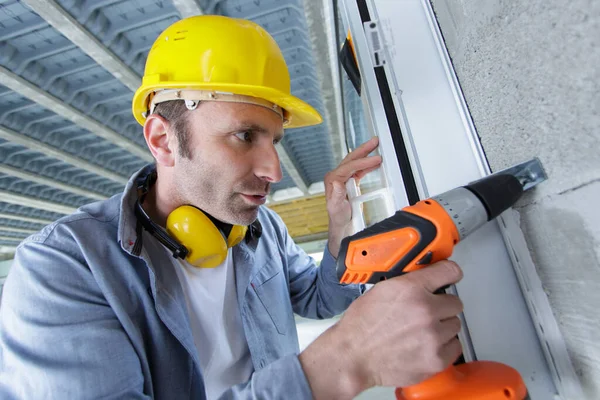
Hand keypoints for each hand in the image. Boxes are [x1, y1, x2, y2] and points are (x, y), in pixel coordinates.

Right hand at [299, 261, 463, 399]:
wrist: (353, 356)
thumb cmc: (361, 325)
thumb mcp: (381, 290)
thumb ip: (409, 283)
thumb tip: (428, 280)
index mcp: (411, 289)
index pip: (450, 272)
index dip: (450, 274)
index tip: (450, 278)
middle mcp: (426, 311)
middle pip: (455, 303)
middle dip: (442, 306)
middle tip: (426, 313)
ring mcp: (433, 337)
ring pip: (454, 325)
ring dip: (442, 327)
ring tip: (421, 332)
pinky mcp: (436, 360)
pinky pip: (454, 347)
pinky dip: (443, 347)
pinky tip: (425, 346)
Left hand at [325, 137, 381, 257]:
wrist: (341, 225)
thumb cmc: (338, 218)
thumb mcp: (336, 207)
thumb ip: (336, 195)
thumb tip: (336, 181)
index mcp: (332, 180)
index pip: (349, 166)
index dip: (363, 161)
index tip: (375, 159)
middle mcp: (336, 177)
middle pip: (351, 159)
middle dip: (363, 149)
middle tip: (374, 141)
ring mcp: (342, 179)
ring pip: (355, 162)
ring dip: (366, 154)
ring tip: (376, 146)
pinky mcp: (349, 182)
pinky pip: (359, 170)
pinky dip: (367, 165)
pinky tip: (375, 162)